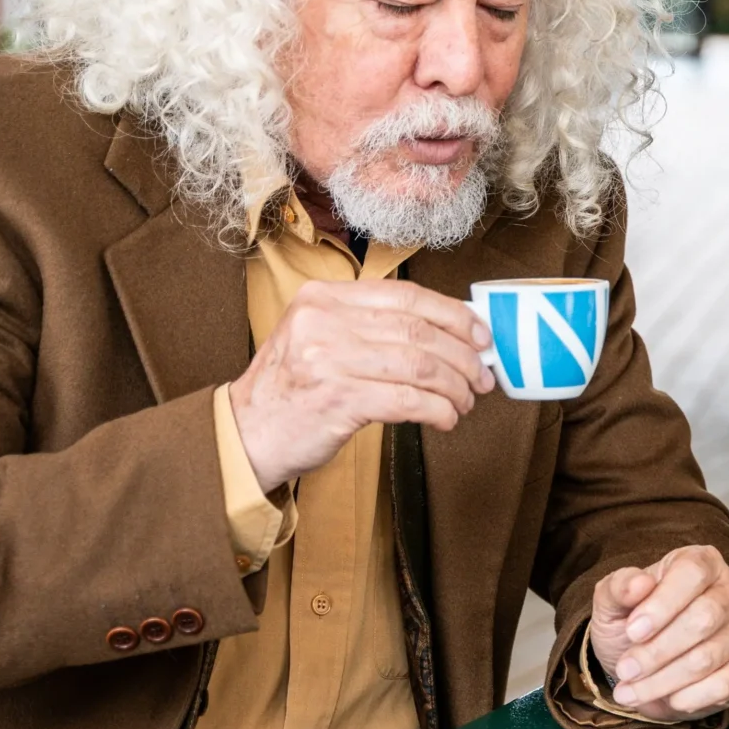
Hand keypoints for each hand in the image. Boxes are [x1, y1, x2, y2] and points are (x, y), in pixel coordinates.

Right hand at [227, 279, 495, 491]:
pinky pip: (408, 401)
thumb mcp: (321, 338)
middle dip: (463, 357)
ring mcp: (328, 360)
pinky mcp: (337, 400)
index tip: (481, 335)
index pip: (407, 296)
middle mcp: (323, 322)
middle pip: (419, 332)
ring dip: (454, 388)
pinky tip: (445, 419)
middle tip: (482, 378)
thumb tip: (452, 333)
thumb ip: (373, 327)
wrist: (247, 432)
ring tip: (465, 402)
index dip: (454, 315)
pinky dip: (438, 411)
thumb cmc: (296, 387)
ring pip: (420, 366)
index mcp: (323, 297)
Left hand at [587, 545, 728, 718]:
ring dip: (663, 681)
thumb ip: (618, 588)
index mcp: (702, 563)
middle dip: (657, 651)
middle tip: (625, 670)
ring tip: (631, 691)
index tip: (632, 632)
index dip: (662, 605)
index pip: (692, 575)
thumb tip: (637, 584)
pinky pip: (725, 684)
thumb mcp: (613, 603)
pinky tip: (669, 699)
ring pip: (707, 657)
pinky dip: (691, 698)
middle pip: (703, 619)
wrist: (647, 662)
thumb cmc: (634, 625)